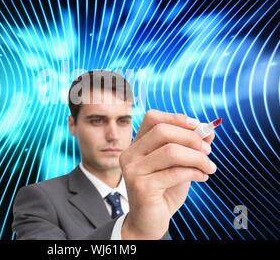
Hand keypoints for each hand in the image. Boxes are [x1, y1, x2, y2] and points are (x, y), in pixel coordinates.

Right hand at [120, 110, 215, 238]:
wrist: (149, 222)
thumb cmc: (164, 191)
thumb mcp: (179, 165)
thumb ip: (190, 148)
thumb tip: (209, 130)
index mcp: (136, 145)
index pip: (152, 118)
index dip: (177, 118)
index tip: (198, 127)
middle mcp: (130, 154)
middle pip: (162, 131)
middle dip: (191, 138)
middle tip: (208, 149)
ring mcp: (133, 170)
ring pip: (171, 151)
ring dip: (197, 158)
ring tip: (209, 167)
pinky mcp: (141, 186)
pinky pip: (175, 172)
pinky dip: (195, 172)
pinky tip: (203, 177)